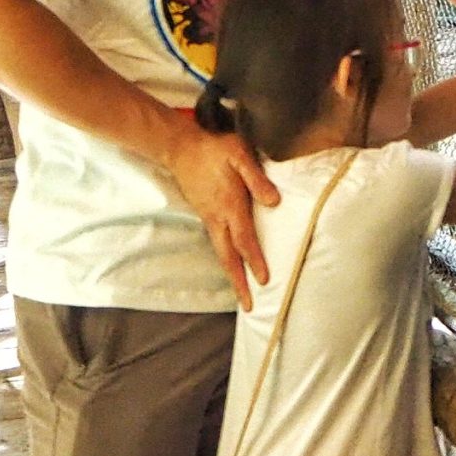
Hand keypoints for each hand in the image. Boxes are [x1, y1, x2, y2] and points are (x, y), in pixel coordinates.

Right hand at [165, 122, 280, 309]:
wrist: (180, 148)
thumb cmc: (215, 149)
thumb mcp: (239, 154)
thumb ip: (257, 178)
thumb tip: (274, 201)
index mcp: (230, 206)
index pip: (245, 239)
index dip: (255, 260)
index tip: (265, 280)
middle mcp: (218, 218)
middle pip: (229, 257)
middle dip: (240, 283)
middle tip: (249, 306)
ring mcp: (209, 219)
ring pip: (222, 253)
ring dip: (233, 275)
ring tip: (243, 294)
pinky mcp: (206, 216)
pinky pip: (218, 244)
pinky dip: (227, 260)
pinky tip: (233, 267)